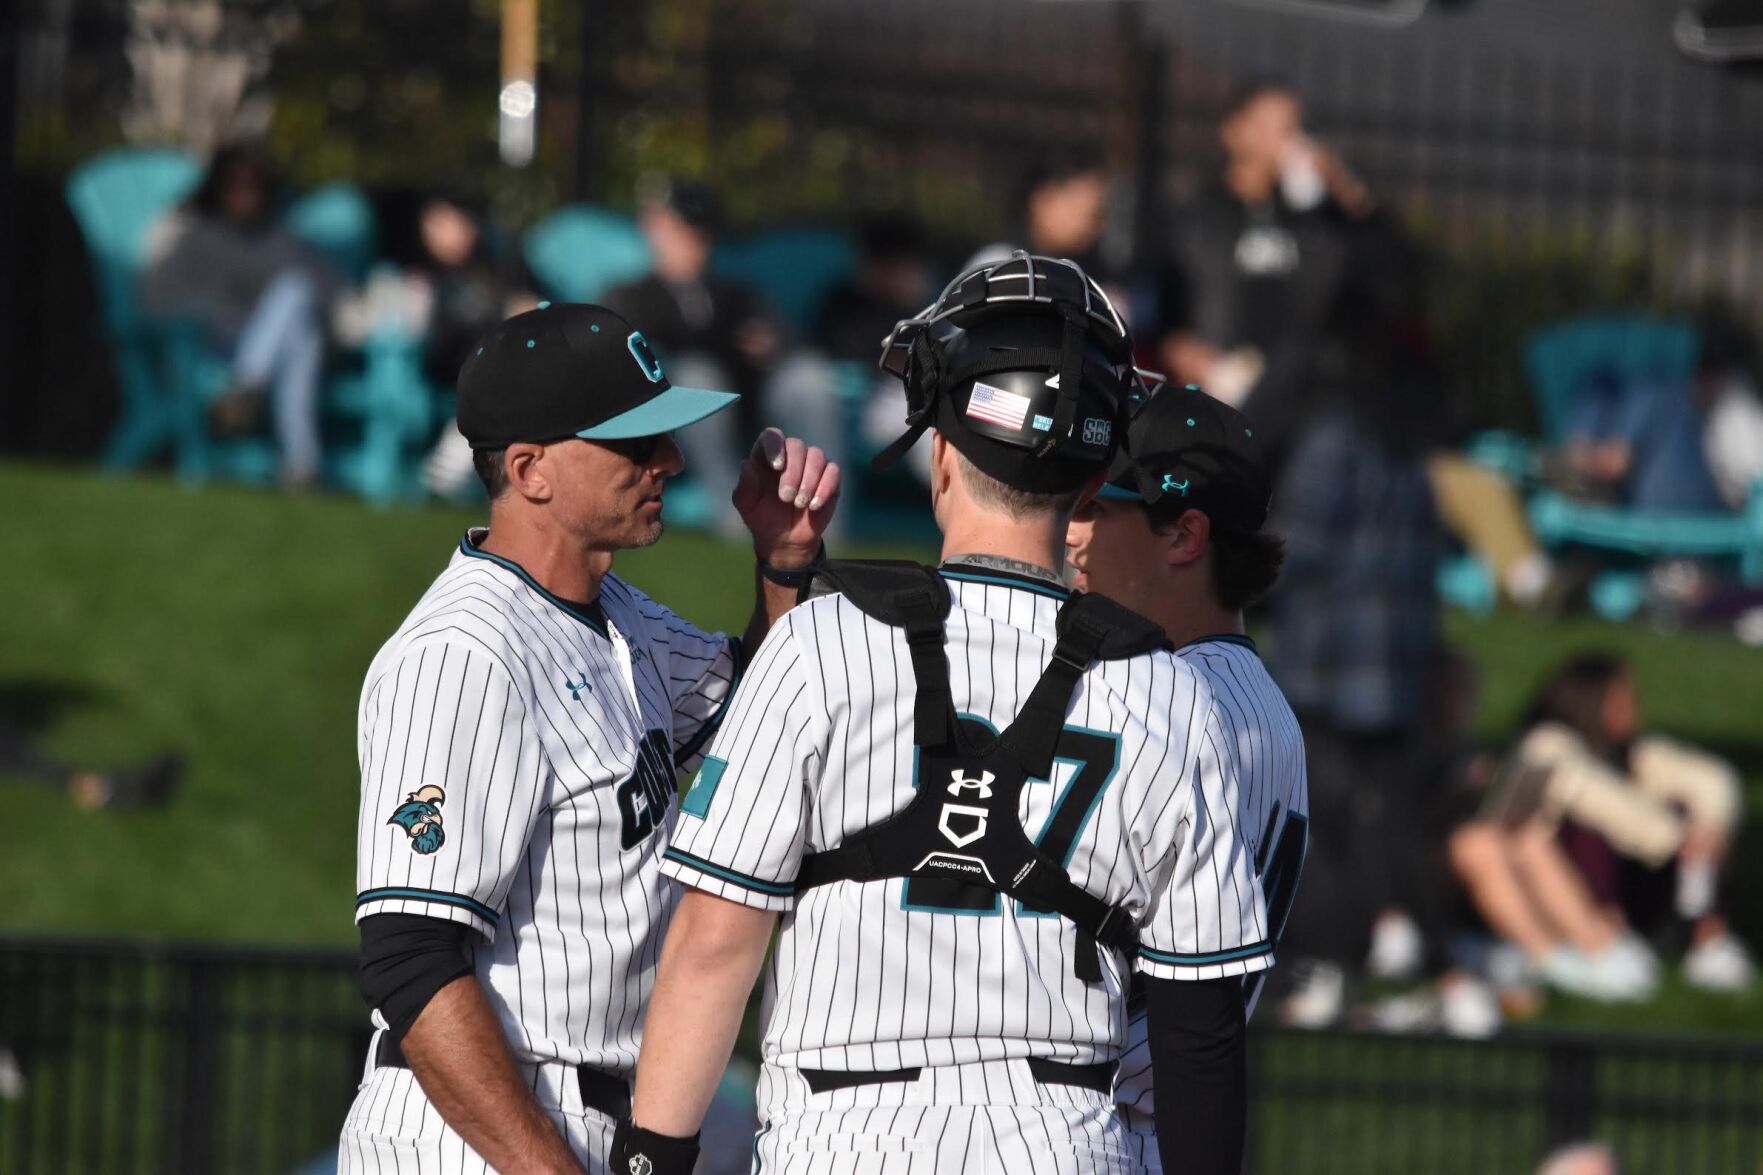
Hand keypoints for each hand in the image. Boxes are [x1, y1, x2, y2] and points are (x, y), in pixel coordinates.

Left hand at [733, 428, 840, 564]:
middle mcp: (790, 455)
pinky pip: (833, 471)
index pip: (771, 436)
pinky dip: (825, 488)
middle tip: (786, 498)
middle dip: (792, 472)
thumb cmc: (762, 517)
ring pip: (816, 456)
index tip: (777, 467)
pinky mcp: (829, 477)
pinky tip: (814, 506)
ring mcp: (811, 464)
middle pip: (796, 446)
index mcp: (766, 456)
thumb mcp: (747, 506)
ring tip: (800, 504)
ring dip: (809, 481)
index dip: (775, 445)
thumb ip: (745, 486)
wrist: (785, 539)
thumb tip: (747, 465)